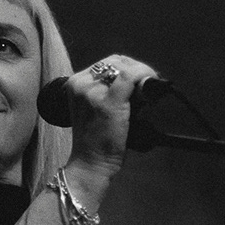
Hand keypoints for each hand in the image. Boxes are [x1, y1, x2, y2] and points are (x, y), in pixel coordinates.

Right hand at [64, 54, 157, 175]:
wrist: (90, 163)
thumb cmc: (95, 141)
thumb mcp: (91, 109)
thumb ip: (104, 92)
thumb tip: (134, 82)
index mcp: (74, 84)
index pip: (104, 64)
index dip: (126, 67)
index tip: (139, 78)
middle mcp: (81, 84)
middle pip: (115, 61)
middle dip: (135, 68)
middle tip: (148, 82)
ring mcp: (93, 92)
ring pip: (125, 67)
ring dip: (142, 73)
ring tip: (150, 87)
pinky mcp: (109, 101)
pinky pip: (131, 77)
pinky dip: (144, 77)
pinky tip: (151, 87)